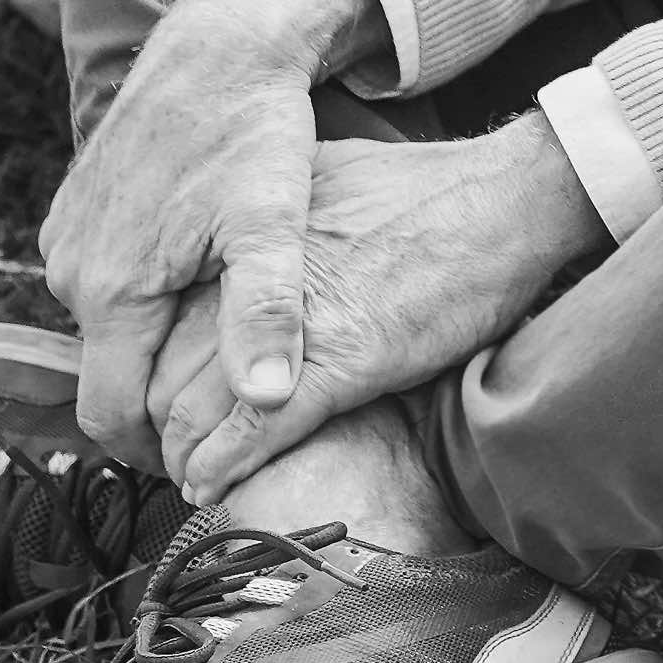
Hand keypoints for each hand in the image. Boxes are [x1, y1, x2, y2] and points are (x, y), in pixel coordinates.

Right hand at [44, 0, 385, 469]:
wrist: (219, 46)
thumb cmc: (252, 131)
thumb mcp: (272, 223)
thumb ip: (266, 314)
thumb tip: (269, 404)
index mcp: (111, 289)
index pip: (111, 415)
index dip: (159, 448)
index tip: (211, 457)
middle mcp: (71, 269)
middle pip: (111, 372)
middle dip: (163, 395)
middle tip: (231, 397)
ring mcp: (66, 239)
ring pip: (109, 327)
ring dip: (156, 342)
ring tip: (223, 337)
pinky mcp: (74, 214)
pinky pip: (103, 281)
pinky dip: (144, 295)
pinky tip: (200, 281)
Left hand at [146, 119, 607, 503]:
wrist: (508, 198)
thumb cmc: (432, 187)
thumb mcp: (323, 175)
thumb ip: (275, 212)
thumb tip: (253, 228)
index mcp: (249, 240)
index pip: (163, 319)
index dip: (154, 370)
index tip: (163, 396)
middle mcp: (254, 280)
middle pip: (163, 369)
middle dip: (158, 423)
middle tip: (168, 451)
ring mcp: (295, 324)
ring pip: (196, 408)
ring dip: (184, 457)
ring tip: (188, 477)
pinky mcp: (343, 362)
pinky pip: (257, 430)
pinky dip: (225, 468)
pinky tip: (212, 487)